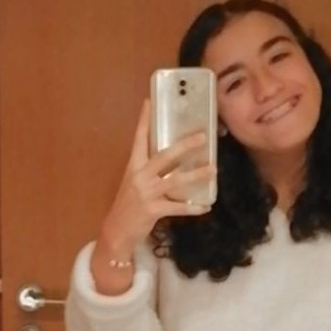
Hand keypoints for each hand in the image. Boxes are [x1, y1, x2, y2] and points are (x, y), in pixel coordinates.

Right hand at [98, 100, 214, 252]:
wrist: (117, 230)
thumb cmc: (129, 203)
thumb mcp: (134, 181)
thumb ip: (149, 168)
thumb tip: (172, 155)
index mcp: (134, 166)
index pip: (139, 138)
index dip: (145, 120)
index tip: (149, 101)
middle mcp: (139, 176)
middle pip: (164, 156)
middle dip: (184, 146)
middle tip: (202, 136)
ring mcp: (146, 193)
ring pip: (175, 181)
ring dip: (196, 175)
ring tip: (213, 170)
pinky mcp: (152, 210)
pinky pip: (177, 207)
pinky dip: (193, 208)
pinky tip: (205, 206)